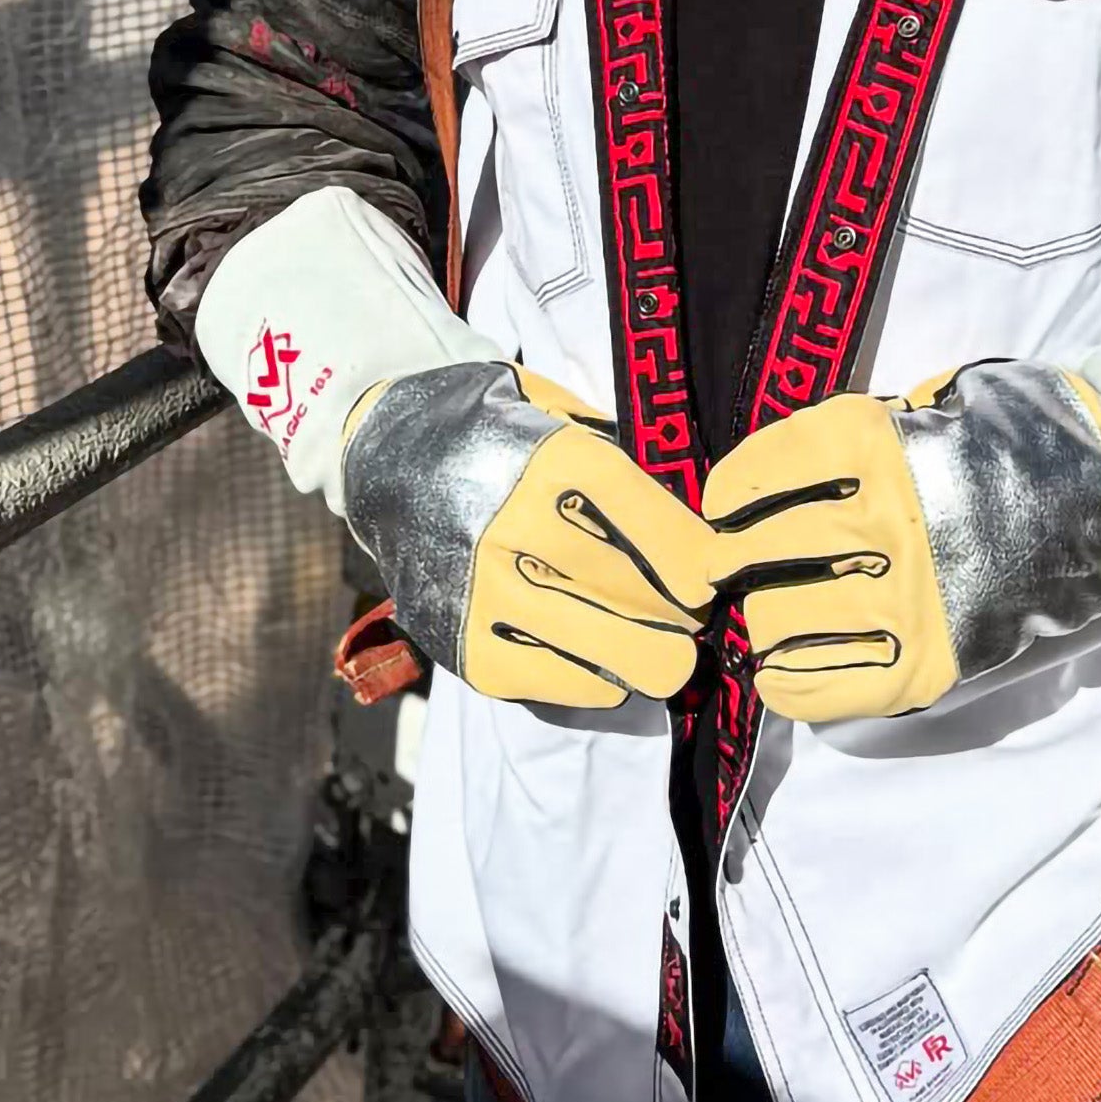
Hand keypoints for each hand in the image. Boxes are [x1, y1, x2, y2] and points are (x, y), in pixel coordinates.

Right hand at [341, 364, 721, 709]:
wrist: (388, 459)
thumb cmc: (504, 433)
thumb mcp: (563, 416)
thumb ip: (621, 459)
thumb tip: (695, 522)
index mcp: (554, 461)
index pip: (656, 528)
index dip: (696, 560)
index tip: (711, 573)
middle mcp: (518, 528)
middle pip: (643, 598)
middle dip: (684, 614)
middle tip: (692, 614)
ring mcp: (487, 594)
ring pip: (614, 653)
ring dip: (654, 655)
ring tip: (662, 643)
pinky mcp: (467, 648)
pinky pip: (564, 686)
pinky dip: (601, 680)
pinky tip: (608, 659)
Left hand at [702, 368, 1100, 724]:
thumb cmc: (1019, 437)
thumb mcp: (937, 401)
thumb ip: (867, 431)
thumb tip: (791, 473)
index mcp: (877, 443)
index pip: (764, 470)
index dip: (730, 493)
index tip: (721, 508)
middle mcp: (883, 520)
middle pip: (759, 552)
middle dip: (733, 562)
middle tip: (733, 569)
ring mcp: (907, 597)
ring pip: (780, 621)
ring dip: (762, 620)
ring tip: (771, 616)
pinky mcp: (930, 663)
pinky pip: (822, 687)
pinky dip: (787, 680)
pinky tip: (786, 666)